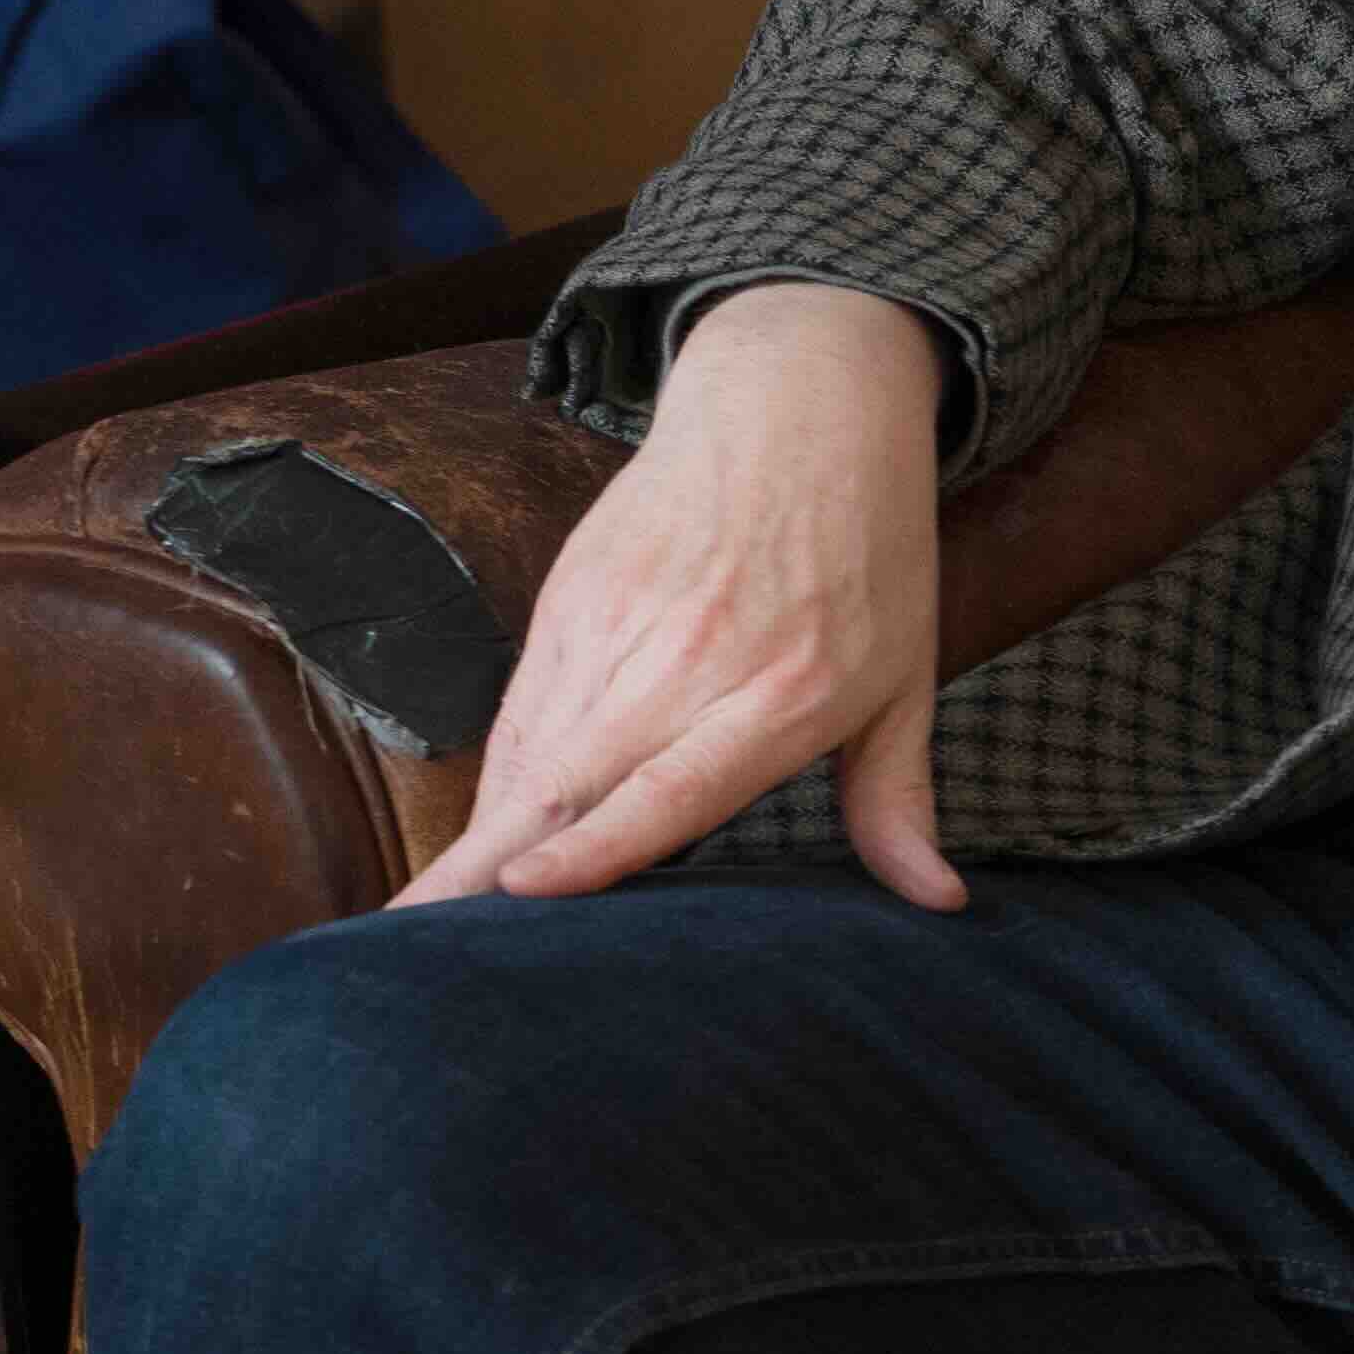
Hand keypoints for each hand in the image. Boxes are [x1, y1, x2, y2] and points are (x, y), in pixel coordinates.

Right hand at [398, 284, 964, 910]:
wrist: (798, 404)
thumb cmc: (868, 554)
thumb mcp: (905, 676)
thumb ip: (899, 799)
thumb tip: (941, 904)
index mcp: (782, 691)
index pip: (671, 787)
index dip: (594, 844)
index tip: (523, 892)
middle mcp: (685, 664)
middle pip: (566, 780)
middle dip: (482, 868)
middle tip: (412, 949)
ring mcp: (615, 626)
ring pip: (528, 751)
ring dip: (474, 836)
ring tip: (422, 923)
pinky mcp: (570, 598)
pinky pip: (523, 710)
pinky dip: (499, 780)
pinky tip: (476, 844)